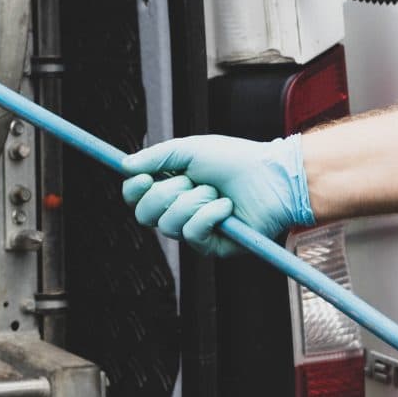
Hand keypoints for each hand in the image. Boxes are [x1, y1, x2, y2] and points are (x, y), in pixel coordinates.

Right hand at [120, 133, 314, 258]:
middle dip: (165, 194)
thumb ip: (156, 157)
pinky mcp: (212, 246)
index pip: (136, 198)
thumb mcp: (191, 150)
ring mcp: (195, 230)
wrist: (272, 176)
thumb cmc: (236, 160)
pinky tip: (226, 206)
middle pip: (145, 214)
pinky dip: (208, 215)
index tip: (142, 177)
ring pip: (169, 225)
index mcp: (171, 188)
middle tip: (188, 180)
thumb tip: (125, 165)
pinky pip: (192, 235)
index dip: (133, 190)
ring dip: (193, 202)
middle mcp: (179, 211)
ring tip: (216, 192)